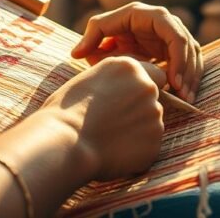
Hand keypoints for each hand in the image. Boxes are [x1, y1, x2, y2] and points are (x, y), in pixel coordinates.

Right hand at [41, 57, 166, 180]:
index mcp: (130, 67)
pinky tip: (114, 152)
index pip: (153, 73)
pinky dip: (137, 150)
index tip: (124, 99)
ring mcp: (154, 115)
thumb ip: (113, 81)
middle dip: (139, 109)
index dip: (139, 88)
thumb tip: (119, 87)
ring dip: (137, 130)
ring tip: (109, 138)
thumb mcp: (88, 80)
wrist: (64, 143)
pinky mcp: (155, 141)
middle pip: (153, 98)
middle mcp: (147, 87)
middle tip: (113, 122)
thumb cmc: (65, 112)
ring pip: (151, 122)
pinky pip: (149, 145)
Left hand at [71, 2, 203, 102]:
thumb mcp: (98, 28)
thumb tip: (76, 54)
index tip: (173, 82)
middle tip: (183, 94)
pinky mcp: (176, 49)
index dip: (178, 58)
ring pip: (193, 55)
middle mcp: (168, 23)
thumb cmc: (106, 31)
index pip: (175, 34)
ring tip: (188, 99)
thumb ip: (90, 38)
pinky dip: (190, 79)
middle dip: (188, 71)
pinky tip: (186, 97)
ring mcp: (174, 36)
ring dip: (193, 77)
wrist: (113, 38)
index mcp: (152, 16)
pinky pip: (190, 63)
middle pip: (188, 46)